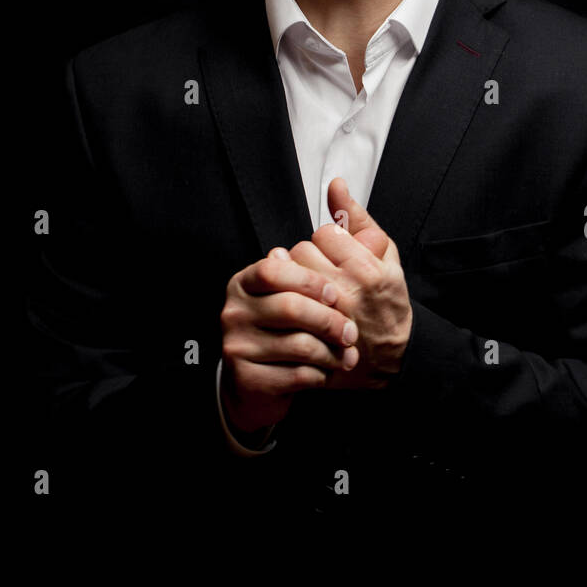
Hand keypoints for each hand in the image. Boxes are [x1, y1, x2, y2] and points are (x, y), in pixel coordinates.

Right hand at [220, 250, 359, 433]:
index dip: (308, 280)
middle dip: (330, 321)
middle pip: (290, 307)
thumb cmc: (282, 330)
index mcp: (245, 283)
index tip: (333, 293)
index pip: (272, 270)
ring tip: (346, 354)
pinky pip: (295, 374)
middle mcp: (235, 311)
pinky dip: (320, 374)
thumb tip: (339, 202)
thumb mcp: (295, 290)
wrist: (257, 383)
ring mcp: (237, 345)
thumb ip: (322, 251)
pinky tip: (328, 372)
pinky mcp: (248, 378)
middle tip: (351, 332)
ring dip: (331, 351)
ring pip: (298, 344)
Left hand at [288, 177, 412, 390]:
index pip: (325, 234)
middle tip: (324, 271)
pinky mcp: (313, 333)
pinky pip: (286, 302)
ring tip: (313, 288)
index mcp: (367, 268)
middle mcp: (346, 292)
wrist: (392, 352)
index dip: (329, 241)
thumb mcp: (386, 253)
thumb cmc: (388, 298)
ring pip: (290, 275)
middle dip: (310, 258)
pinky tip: (301, 305)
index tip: (337, 253)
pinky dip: (289, 300)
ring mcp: (327, 316)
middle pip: (302, 252)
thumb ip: (358, 218)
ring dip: (296, 277)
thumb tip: (336, 184)